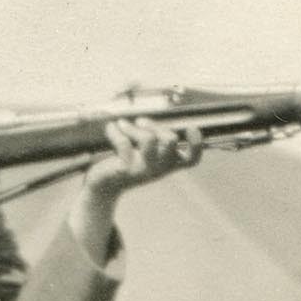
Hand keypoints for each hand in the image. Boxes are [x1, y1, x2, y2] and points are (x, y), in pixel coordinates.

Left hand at [82, 118, 203, 199]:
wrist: (104, 185)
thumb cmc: (126, 162)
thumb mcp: (145, 153)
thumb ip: (155, 137)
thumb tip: (154, 116)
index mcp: (168, 164)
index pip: (192, 159)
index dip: (196, 144)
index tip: (191, 127)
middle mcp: (160, 168)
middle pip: (170, 140)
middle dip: (155, 124)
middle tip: (140, 121)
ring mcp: (143, 170)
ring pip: (149, 139)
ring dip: (134, 127)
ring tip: (122, 124)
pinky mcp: (126, 170)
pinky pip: (124, 144)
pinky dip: (115, 132)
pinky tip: (111, 129)